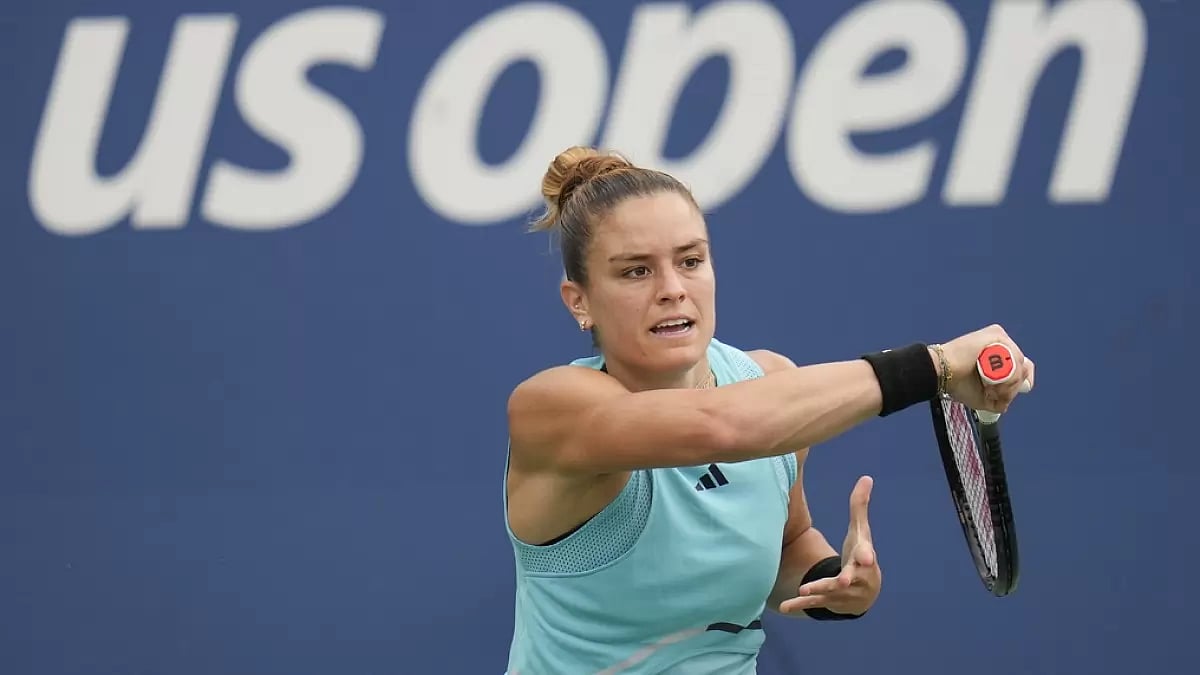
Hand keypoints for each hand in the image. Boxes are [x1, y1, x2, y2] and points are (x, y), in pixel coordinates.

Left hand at [779, 476, 880, 616]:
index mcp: (864, 558)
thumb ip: (860, 506)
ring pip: (830, 593)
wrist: (867, 592)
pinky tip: (784, 607)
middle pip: (850, 578)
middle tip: (842, 581)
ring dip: (818, 591)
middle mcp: (857, 578)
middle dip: (846, 579)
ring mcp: (843, 593)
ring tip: (803, 590)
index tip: (867, 558)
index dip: (866, 556)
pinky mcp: (830, 602)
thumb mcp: (861, 532)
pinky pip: (814, 604)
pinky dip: (799, 606)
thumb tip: (867, 477)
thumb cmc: (860, 554)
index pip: (866, 555)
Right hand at [936, 324, 1035, 414]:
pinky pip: (1014, 357)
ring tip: (989, 388)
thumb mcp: (985, 397)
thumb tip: (1015, 396)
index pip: (1023, 369)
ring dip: (1007, 383)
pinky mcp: (997, 334)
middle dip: (1011, 387)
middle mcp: (1002, 346)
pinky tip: (990, 379)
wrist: (943, 372)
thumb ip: (1003, 398)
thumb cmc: (958, 383)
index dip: (1017, 384)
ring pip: (1019, 365)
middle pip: (1023, 368)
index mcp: (999, 358)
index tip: (1001, 393)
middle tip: (991, 392)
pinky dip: (1006, 374)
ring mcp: (1001, 339)